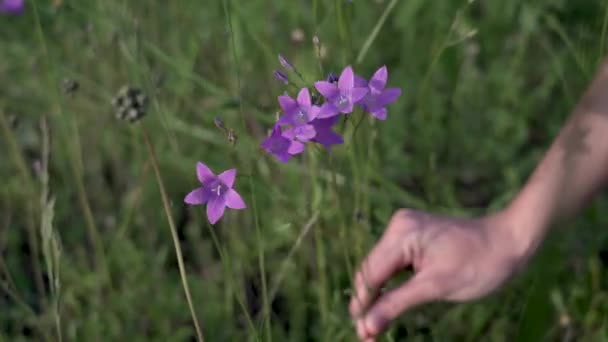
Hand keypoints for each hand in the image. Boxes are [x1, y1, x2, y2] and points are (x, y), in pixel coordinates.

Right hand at [349, 208, 526, 340]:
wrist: (509, 241)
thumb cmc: (479, 263)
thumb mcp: (436, 287)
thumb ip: (396, 305)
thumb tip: (366, 326)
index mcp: (401, 233)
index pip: (370, 274)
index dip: (363, 304)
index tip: (362, 334)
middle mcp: (398, 227)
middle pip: (372, 271)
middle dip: (368, 303)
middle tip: (367, 336)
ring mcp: (404, 230)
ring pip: (380, 269)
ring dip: (377, 296)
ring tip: (373, 327)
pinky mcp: (412, 237)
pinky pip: (393, 264)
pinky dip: (390, 286)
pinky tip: (386, 305)